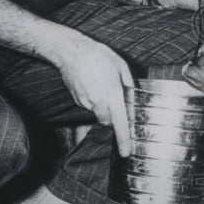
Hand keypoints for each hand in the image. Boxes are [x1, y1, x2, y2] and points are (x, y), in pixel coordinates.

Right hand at [53, 29, 134, 156]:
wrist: (71, 52)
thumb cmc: (98, 56)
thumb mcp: (120, 66)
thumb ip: (128, 83)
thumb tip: (132, 95)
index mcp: (112, 93)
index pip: (120, 122)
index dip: (123, 138)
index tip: (126, 152)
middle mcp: (98, 101)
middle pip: (108, 121)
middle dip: (114, 117)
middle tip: (115, 101)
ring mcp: (85, 102)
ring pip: (98, 113)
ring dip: (103, 106)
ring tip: (101, 85)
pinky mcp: (77, 101)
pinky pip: (89, 106)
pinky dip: (93, 100)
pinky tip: (92, 84)